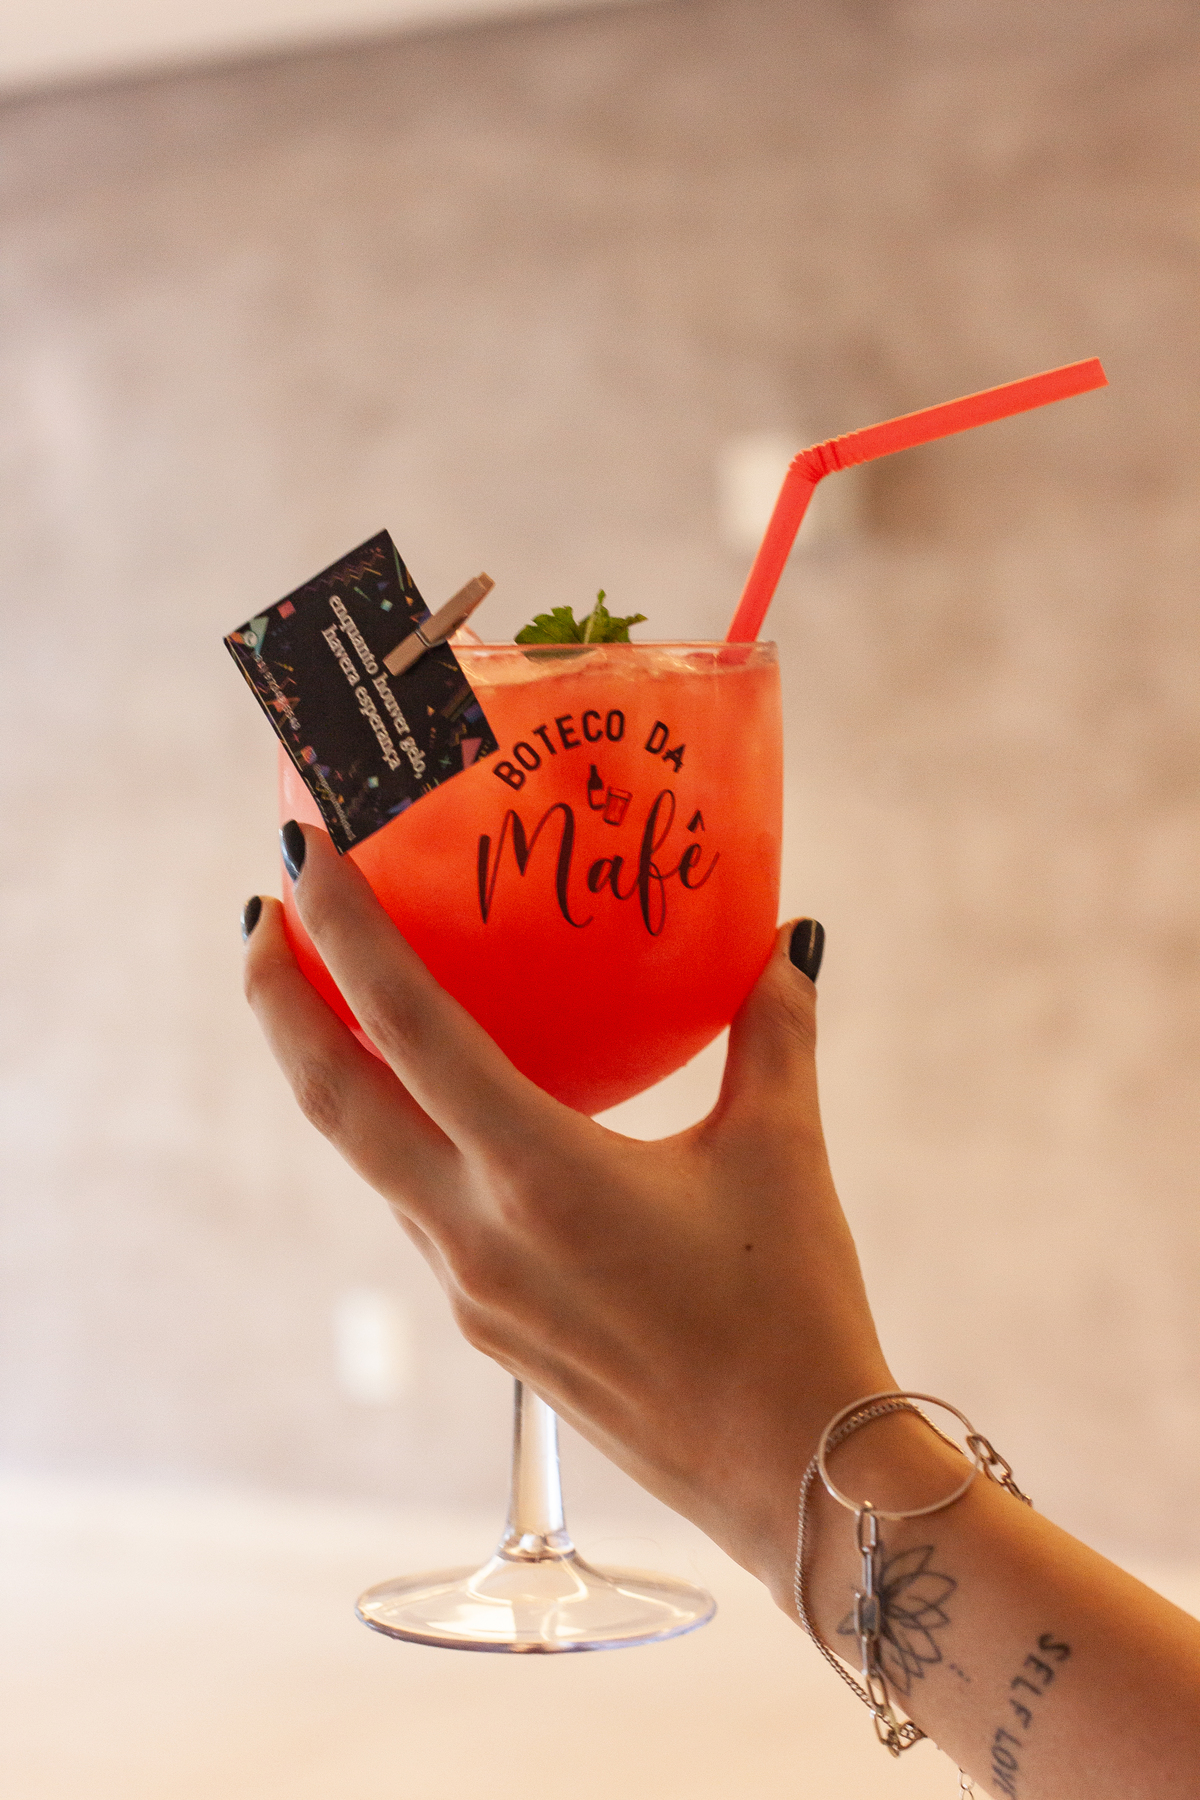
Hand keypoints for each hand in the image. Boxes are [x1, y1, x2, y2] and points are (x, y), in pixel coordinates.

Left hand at [243, 822, 892, 1606]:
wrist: (791, 1476)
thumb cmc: (791, 1310)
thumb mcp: (781, 1153)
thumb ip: (774, 1032)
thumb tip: (792, 939)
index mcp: (539, 1173)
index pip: (403, 1025)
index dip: (340, 930)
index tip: (299, 853)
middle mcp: (478, 1231)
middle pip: (332, 1099)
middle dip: (278, 1000)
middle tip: (268, 911)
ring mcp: (471, 1288)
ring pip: (366, 1156)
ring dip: (332, 1070)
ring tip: (335, 996)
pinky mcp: (488, 1324)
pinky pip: (416, 1204)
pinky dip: (398, 1134)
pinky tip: (438, 1107)